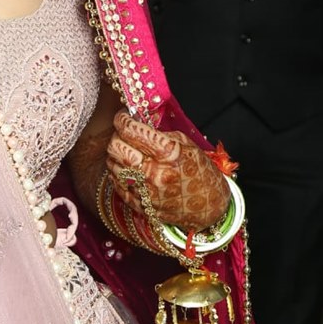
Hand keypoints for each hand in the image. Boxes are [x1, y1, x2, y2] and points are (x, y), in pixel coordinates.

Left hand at [106, 115, 229, 230]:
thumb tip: (137, 124)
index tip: (122, 117)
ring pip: (112, 166)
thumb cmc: (200, 172)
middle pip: (116, 149)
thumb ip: (160, 134)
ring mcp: (147, 192)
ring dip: (115, 156)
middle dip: (116, 136)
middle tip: (122, 134)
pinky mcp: (142, 206)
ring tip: (126, 151)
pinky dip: (118, 174)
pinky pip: (117, 185)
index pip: (132, 131)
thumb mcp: (187, 144)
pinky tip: (127, 169)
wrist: (210, 206)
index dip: (122, 119)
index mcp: (169, 154)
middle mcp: (155, 173)